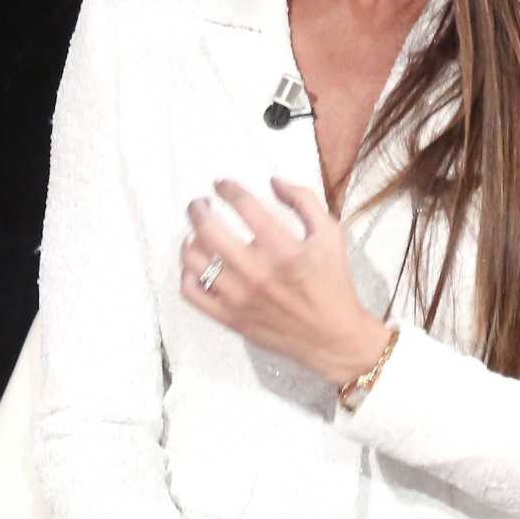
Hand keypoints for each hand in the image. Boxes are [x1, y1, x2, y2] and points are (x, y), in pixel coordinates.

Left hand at [180, 178, 392, 386]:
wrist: (332, 337)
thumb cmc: (332, 284)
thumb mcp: (330, 235)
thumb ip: (304, 201)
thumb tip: (273, 180)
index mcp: (283, 250)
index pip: (244, 206)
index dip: (227, 188)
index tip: (221, 184)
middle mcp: (257, 272)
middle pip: (208, 231)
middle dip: (198, 209)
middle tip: (199, 204)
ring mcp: (239, 297)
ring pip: (194, 260)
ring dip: (189, 240)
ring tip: (196, 233)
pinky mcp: (229, 317)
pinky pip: (191, 292)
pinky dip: (186, 274)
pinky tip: (196, 264)